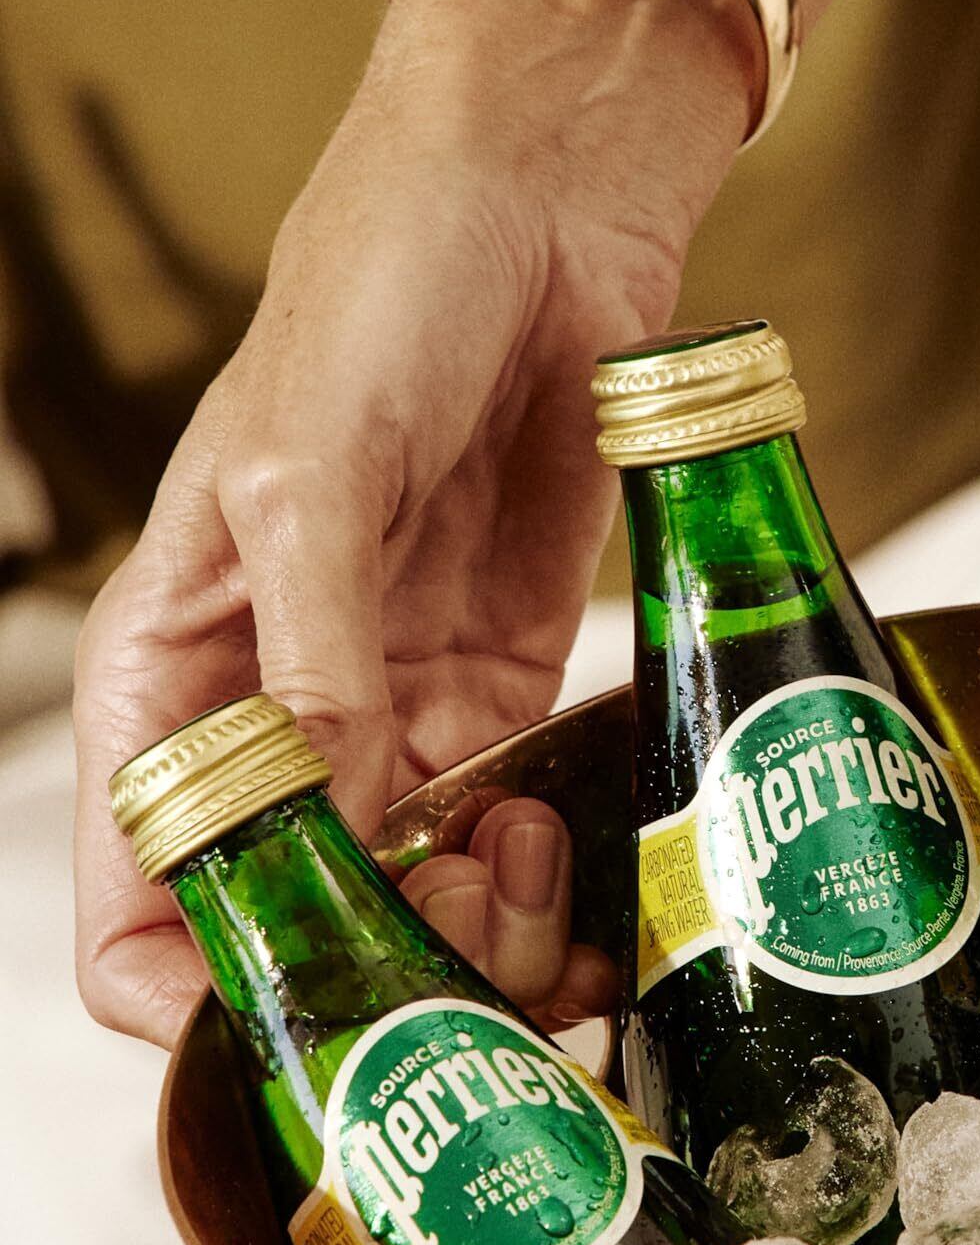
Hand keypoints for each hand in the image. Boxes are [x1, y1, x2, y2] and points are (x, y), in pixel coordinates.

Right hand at [71, 0, 756, 1046]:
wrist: (539, 223)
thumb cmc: (378, 302)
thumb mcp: (306, 472)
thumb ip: (314, 654)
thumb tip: (334, 806)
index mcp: (178, 673)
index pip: (143, 891)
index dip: (195, 989)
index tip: (297, 1020)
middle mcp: (283, 719)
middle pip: (307, 923)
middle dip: (386, 966)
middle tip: (468, 929)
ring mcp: (401, 714)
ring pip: (424, 896)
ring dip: (482, 930)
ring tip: (531, 867)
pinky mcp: (510, 692)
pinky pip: (517, 825)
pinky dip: (548, 870)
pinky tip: (572, 851)